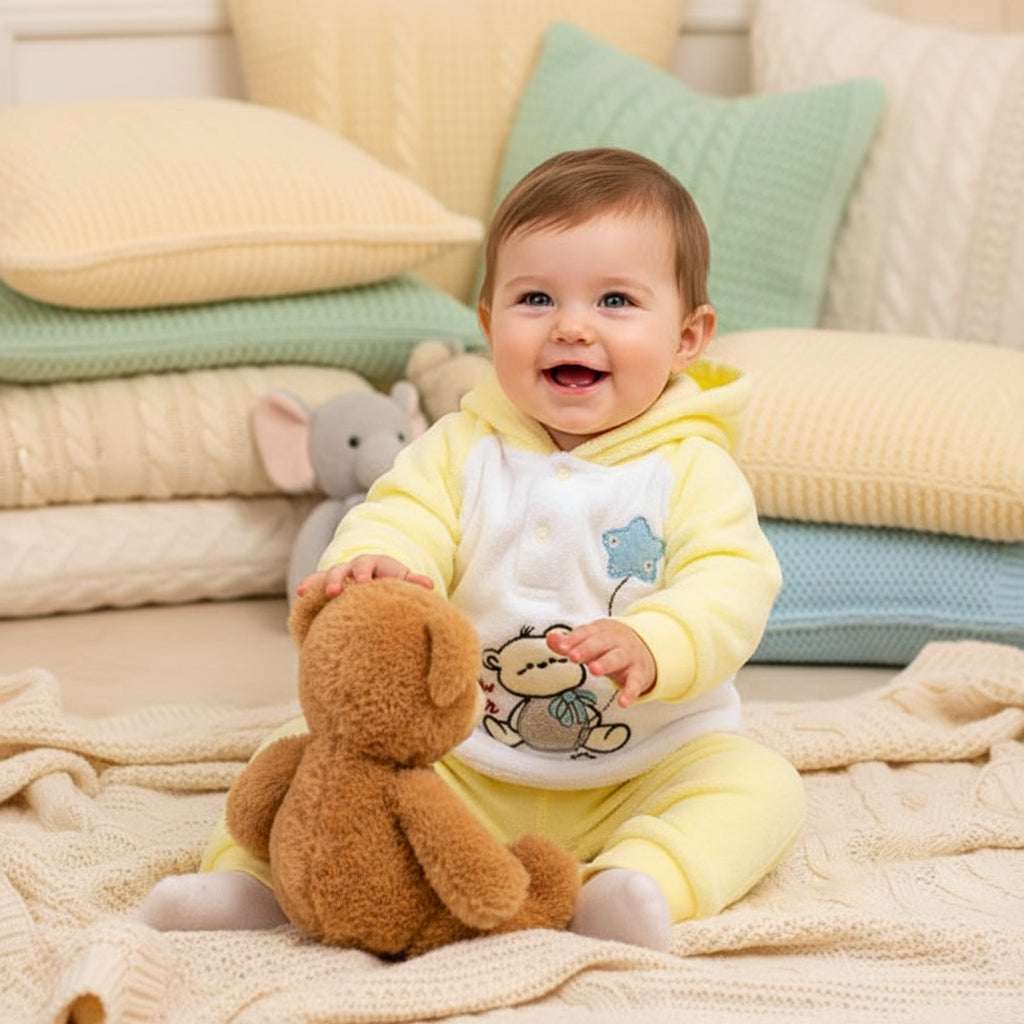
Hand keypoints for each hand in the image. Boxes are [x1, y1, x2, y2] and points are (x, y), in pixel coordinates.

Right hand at [296, 556, 433, 597]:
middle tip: (335, 591)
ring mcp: (341, 576)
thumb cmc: (395, 582)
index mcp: (374, 565)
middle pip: (344, 569)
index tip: (365, 583)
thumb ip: (413, 582)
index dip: (365, 573)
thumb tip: (429, 585)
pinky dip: (309, 587)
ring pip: (327, 575)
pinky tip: (300, 594)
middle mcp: (354, 568)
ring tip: (305, 592)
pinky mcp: (330, 585)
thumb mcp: (404, 581)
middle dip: (339, 579)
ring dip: (319, 583)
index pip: (368, 565)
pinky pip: (317, 584)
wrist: (382, 581)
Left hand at [546, 619, 655, 708]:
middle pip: (601, 642)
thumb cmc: (608, 646)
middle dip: (587, 649)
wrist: (645, 646)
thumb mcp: (589, 641)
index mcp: (601, 631)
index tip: (562, 647)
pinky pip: (635, 682)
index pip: (586, 632)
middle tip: (573, 657)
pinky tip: (623, 703)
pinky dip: (630, 692)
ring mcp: (628, 656)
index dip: (574, 639)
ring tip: (594, 670)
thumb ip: (568, 643)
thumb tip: (550, 639)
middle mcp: (616, 641)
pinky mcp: (639, 673)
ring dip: (606, 663)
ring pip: (617, 658)